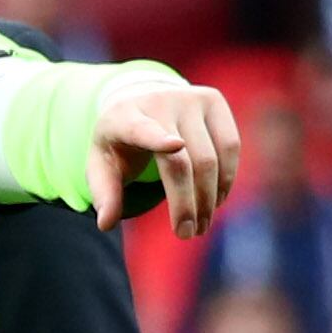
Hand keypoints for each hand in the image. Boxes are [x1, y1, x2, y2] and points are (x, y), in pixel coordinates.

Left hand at [87, 64, 240, 236]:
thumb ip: (104, 194)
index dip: (158, 138)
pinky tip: (216, 200)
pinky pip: (230, 145)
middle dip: (186, 203)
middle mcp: (159, 102)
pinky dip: (226, 178)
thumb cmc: (120, 143)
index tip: (176, 146)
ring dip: (209, 197)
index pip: (141, 130)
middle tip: (186, 234)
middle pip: (182, 162)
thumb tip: (105, 224)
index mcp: (123, 118)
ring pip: (210, 158)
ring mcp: (189, 98)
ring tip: (201, 225)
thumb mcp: (102, 166)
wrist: (141, 101)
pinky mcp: (213, 100)